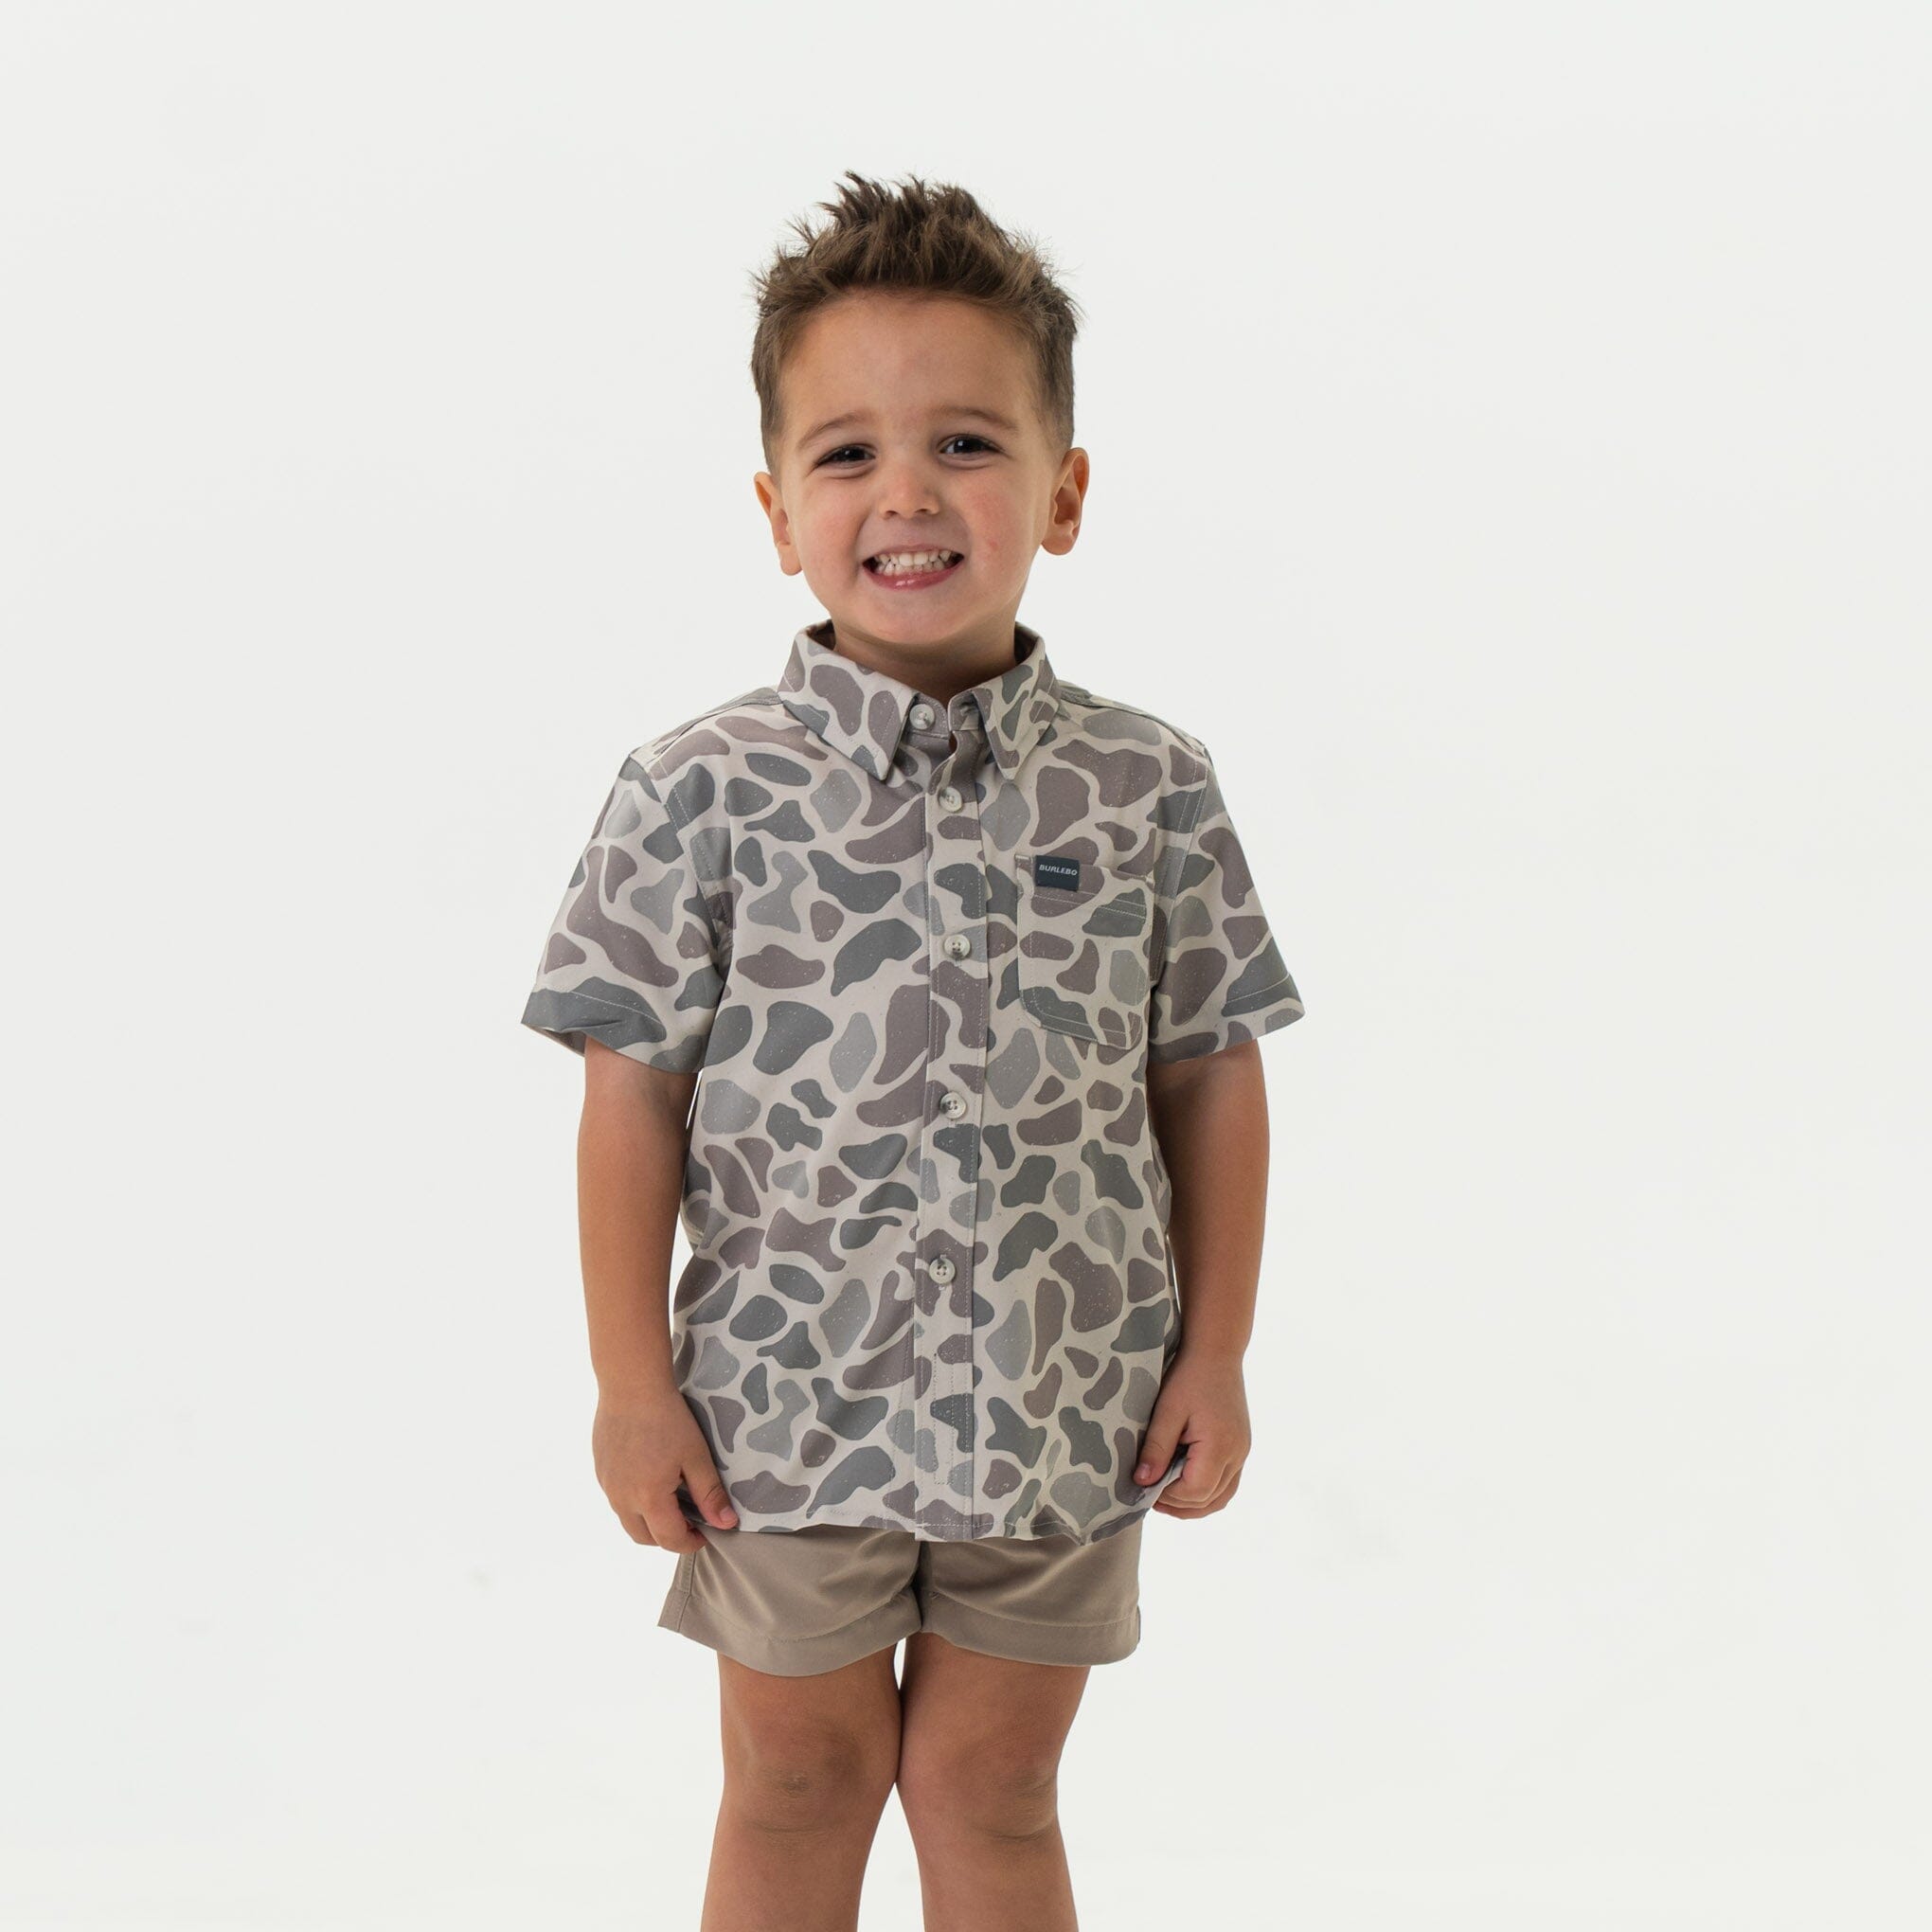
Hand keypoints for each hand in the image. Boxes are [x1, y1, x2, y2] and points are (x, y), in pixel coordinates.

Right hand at [592, 1382, 738, 1552]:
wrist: (631, 1385)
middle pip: (644, 1537)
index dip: (690, 1543)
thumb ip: (710, 1494)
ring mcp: (607, 1484)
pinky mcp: (601, 1470)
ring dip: (649, 1520)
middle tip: (690, 1521)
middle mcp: (621, 1498)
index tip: (706, 1533)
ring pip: (627, 1519)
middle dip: (668, 1537)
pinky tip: (651, 1478)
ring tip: (672, 1500)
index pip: (669, 1540)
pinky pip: (617, 1498)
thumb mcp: (696, 1456)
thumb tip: (726, 1524)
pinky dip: (635, 1501)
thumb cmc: (668, 1418)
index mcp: (648, 1498)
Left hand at [1132, 1349, 1250, 1519]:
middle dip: (1178, 1504)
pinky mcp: (1240, 1447)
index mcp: (1220, 1446)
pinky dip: (1206, 1491)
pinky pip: (1227, 1483)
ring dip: (1193, 1503)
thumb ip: (1156, 1449)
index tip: (1144, 1486)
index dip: (1168, 1496)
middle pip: (1210, 1500)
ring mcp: (1242, 1452)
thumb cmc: (1189, 1376)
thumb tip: (1142, 1483)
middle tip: (1149, 1496)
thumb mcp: (1167, 1410)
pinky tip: (1183, 1482)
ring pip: (1221, 1496)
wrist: (1216, 1351)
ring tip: (1164, 1495)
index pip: (1195, 1492)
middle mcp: (1237, 1454)